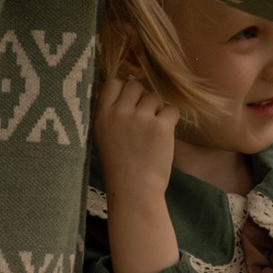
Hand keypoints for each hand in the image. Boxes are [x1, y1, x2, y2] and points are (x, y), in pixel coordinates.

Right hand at [92, 66, 180, 272]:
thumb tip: (123, 91)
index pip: (113, 83)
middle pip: (135, 85)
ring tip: (153, 130)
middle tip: (144, 117)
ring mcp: (141, 118)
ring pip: (155, 96)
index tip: (129, 103)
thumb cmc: (118, 167)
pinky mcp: (161, 126)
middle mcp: (119, 112)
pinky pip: (172, 109)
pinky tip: (165, 134)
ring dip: (157, 110)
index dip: (124, 89)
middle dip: (142, 97)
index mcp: (101, 115)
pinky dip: (171, 119)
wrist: (134, 190)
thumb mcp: (102, 137)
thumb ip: (109, 114)